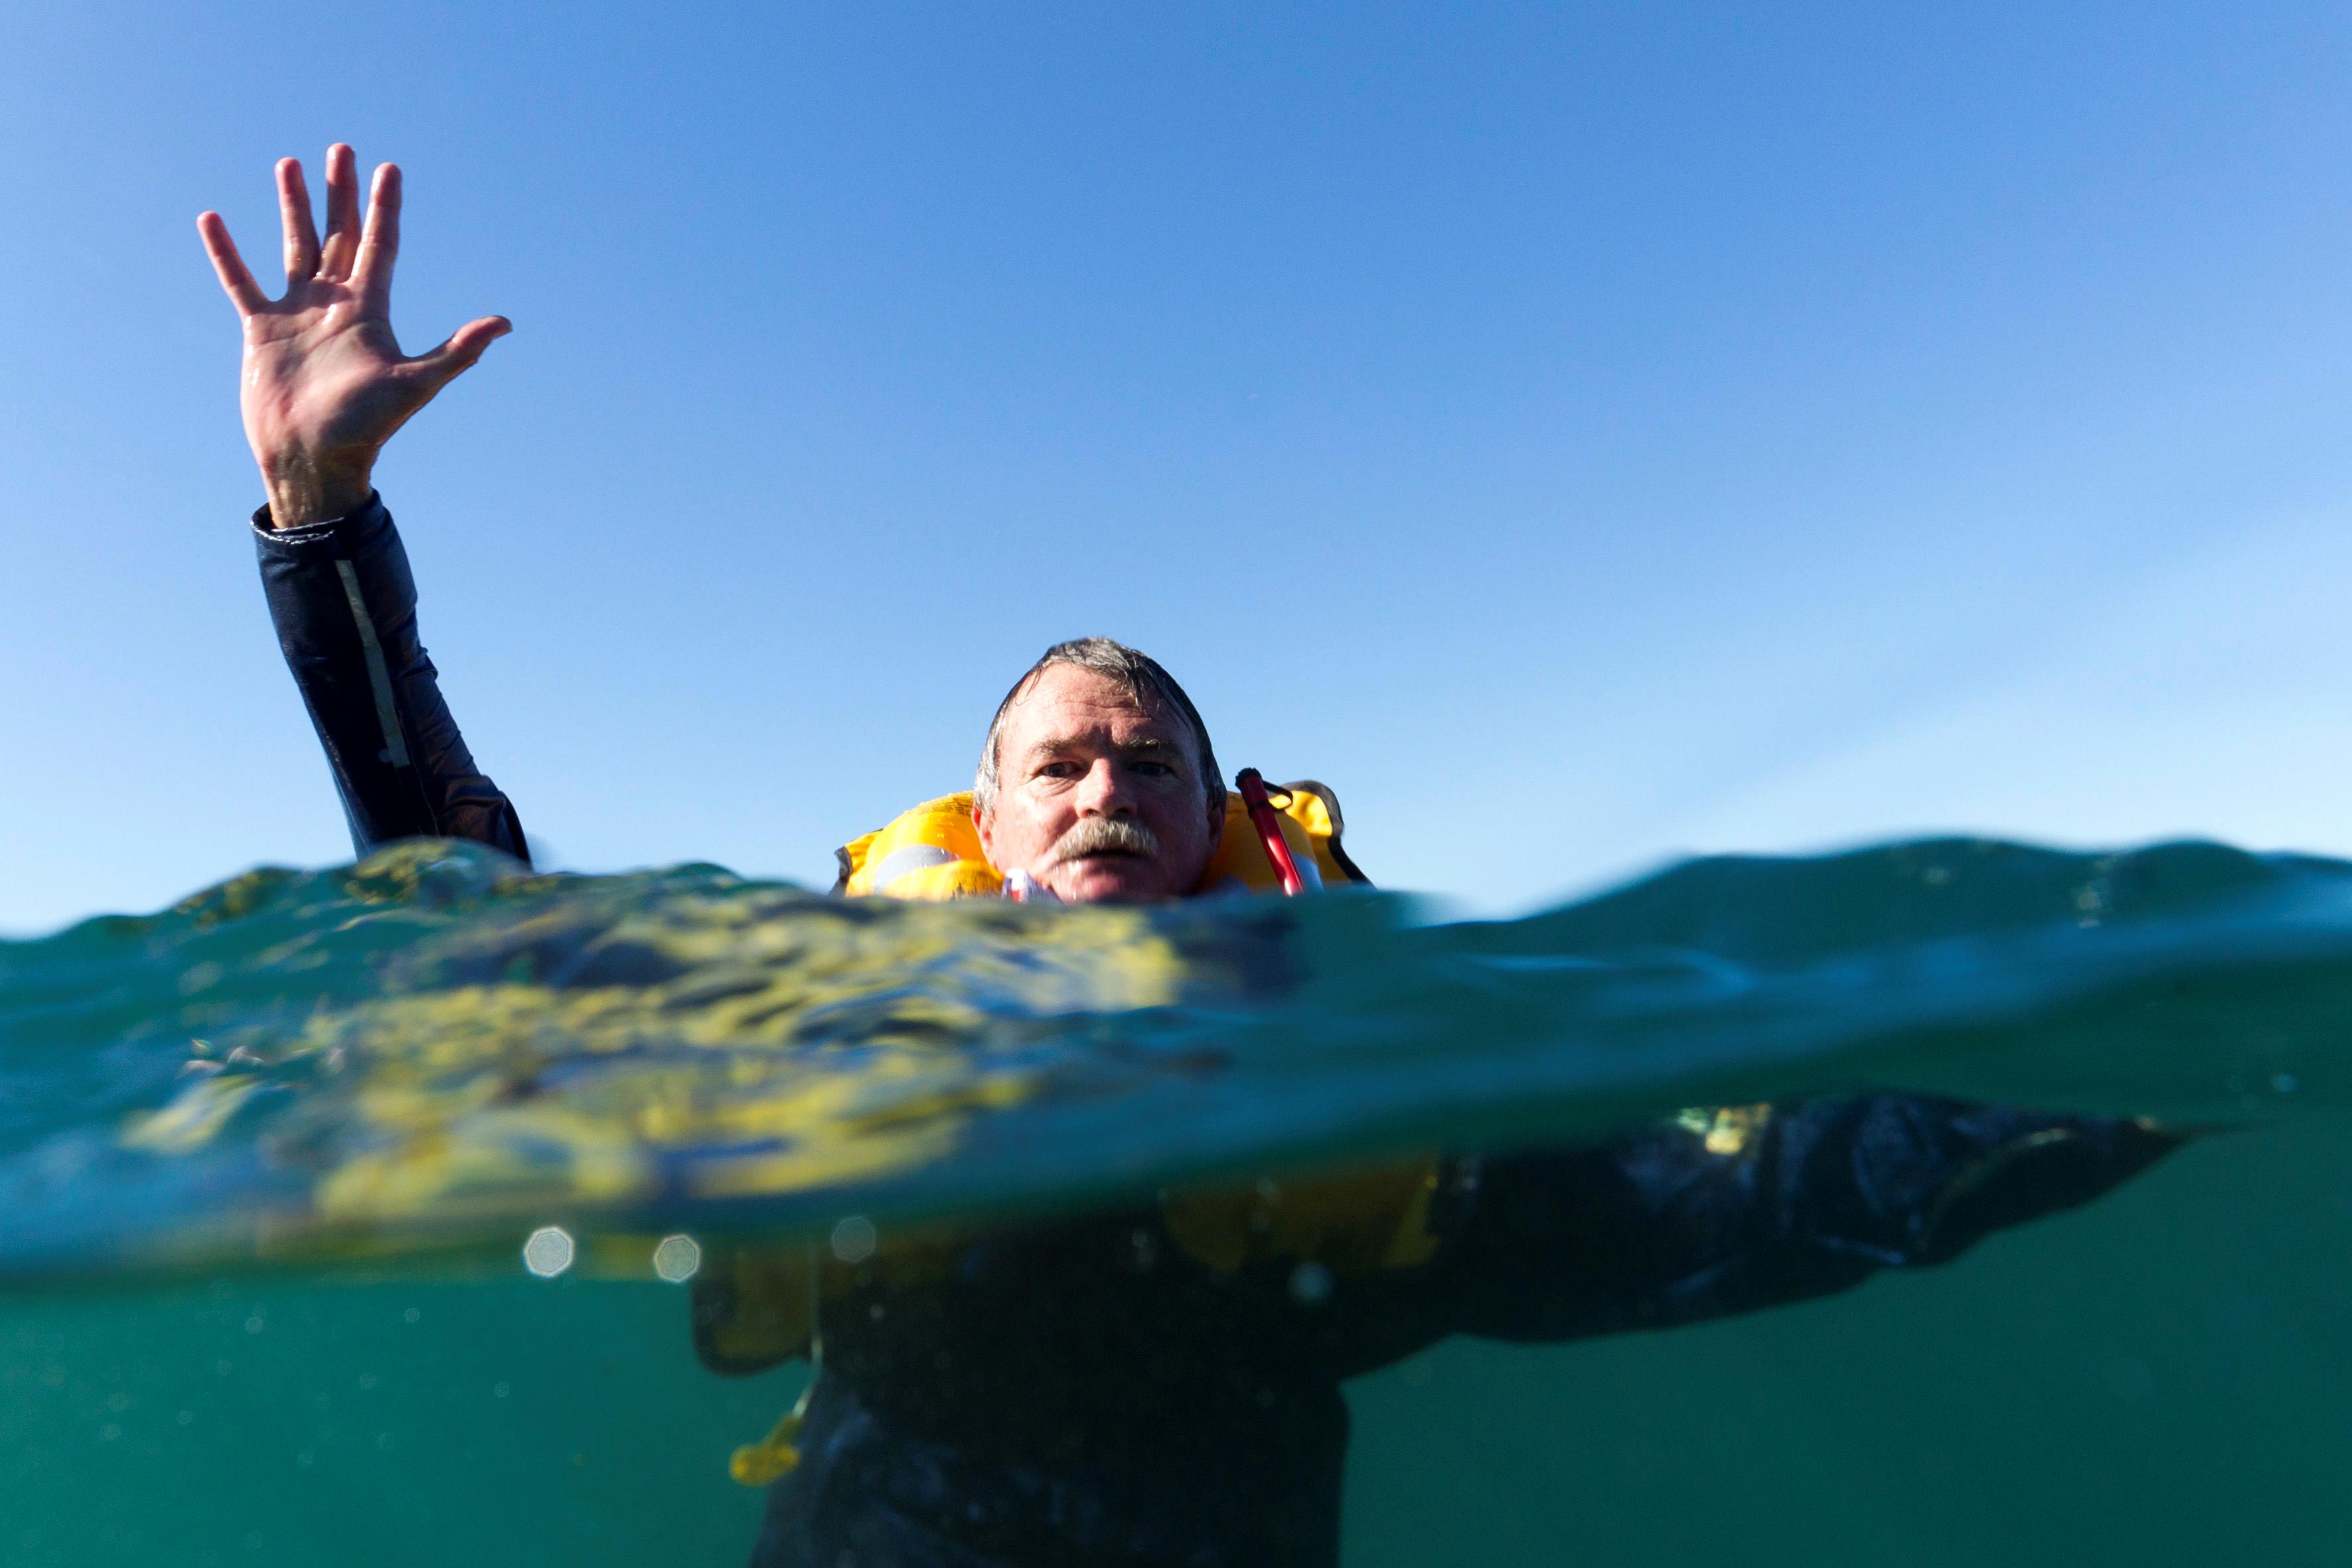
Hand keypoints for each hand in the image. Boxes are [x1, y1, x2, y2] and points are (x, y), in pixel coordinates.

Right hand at [198, 145, 509, 528]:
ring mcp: (297, 314)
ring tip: (289, 164)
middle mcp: (335, 305)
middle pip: (340, 235)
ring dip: (293, 207)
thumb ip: (456, 350)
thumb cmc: (365, 427)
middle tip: (340, 150)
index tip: (389, 169)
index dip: (384, 208)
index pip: (380, 246)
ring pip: (296, 246)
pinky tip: (212, 218)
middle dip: (340, 193)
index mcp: (370, 310)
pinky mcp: (261, 329)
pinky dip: (226, 252)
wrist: (314, 458)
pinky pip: (241, 281)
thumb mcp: (415, 383)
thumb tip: (504, 323)